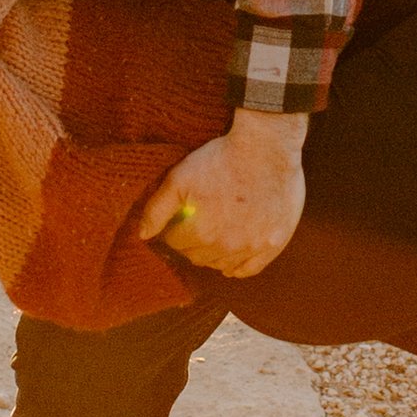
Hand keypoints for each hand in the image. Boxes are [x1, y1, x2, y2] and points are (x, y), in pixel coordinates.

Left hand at [138, 109, 307, 278]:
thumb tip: (143, 235)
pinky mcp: (273, 245)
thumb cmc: (221, 158)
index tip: (182, 216)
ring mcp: (251, 248)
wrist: (267, 147)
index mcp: (200, 232)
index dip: (175, 229)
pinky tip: (234, 252)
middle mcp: (225, 247)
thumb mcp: (180, 177)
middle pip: (197, 256)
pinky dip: (238, 265)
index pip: (176, 244)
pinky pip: (248, 269)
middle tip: (199, 221)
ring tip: (216, 231)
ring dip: (213, 253)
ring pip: (221, 265)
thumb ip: (157, 209)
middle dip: (192, 242)